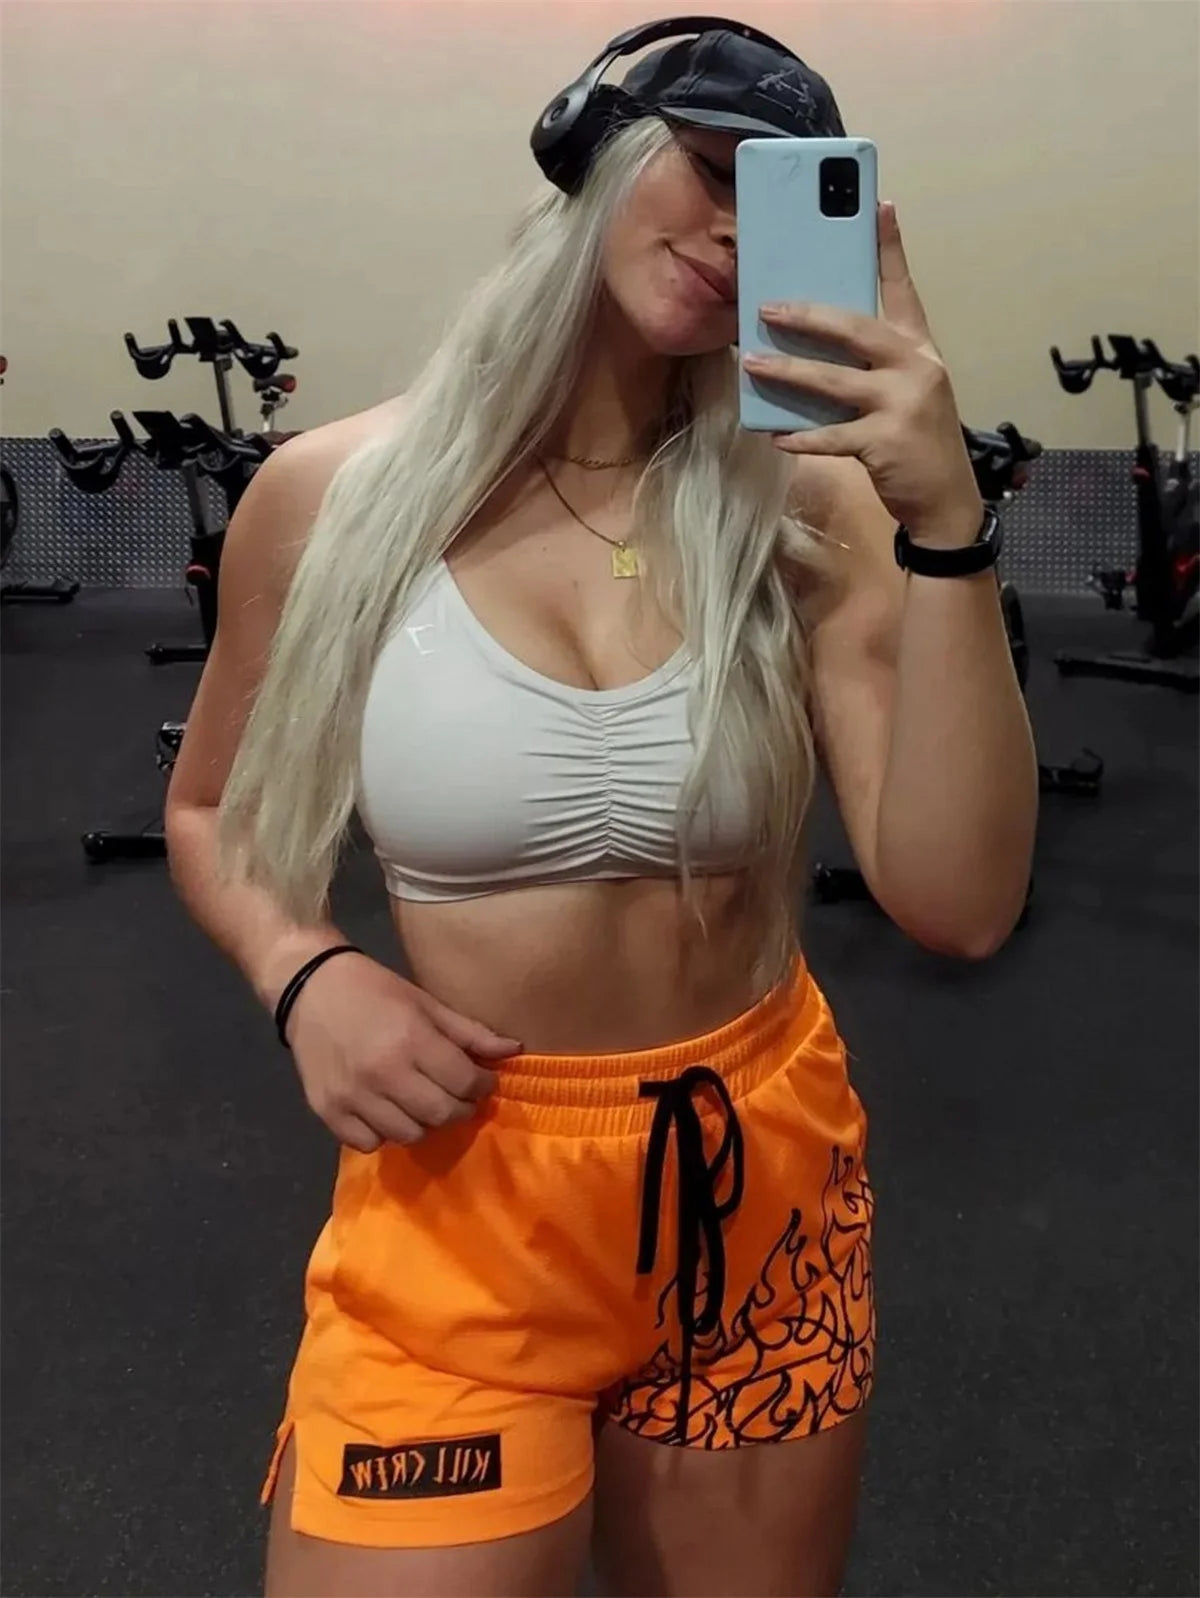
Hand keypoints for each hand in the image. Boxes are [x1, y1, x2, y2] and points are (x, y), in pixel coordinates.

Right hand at [286, 952, 521, 1150]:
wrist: (311, 988)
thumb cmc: (376, 991)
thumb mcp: (426, 1003)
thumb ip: (470, 1032)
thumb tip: (515, 1050)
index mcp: (411, 1041)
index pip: (464, 1082)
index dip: (482, 1085)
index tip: (482, 1080)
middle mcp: (383, 1074)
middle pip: (441, 1115)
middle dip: (460, 1108)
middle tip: (458, 1095)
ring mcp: (353, 1097)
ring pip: (409, 1135)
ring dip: (424, 1123)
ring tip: (421, 1102)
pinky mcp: (328, 1112)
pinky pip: (369, 1143)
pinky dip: (384, 1133)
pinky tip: (386, 1110)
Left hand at [741, 201, 983, 541]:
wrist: (947, 499)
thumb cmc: (917, 439)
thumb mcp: (908, 389)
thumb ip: (876, 362)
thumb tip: (817, 344)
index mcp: (920, 347)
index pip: (902, 288)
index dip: (889, 247)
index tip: (878, 204)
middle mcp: (915, 367)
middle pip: (855, 329)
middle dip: (808, 317)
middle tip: (767, 308)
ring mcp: (901, 404)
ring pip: (833, 382)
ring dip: (788, 374)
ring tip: (752, 364)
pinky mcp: (884, 443)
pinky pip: (831, 437)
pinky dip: (801, 437)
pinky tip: (775, 435)